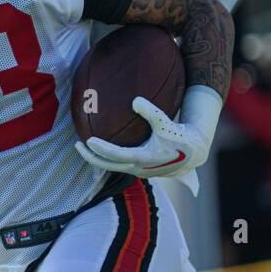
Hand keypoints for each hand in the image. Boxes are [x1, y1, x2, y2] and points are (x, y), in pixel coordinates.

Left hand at [74, 86, 223, 195]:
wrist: (194, 154)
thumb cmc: (180, 137)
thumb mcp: (167, 124)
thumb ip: (152, 112)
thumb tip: (135, 100)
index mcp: (143, 158)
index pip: (116, 155)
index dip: (101, 149)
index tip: (88, 140)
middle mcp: (138, 168)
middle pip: (108, 166)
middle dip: (90, 157)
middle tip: (76, 145)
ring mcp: (138, 171)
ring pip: (112, 167)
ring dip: (97, 159)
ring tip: (83, 146)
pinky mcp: (139, 170)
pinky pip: (118, 165)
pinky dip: (107, 159)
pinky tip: (99, 149)